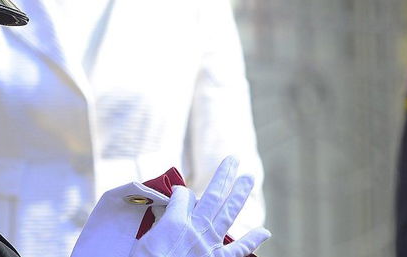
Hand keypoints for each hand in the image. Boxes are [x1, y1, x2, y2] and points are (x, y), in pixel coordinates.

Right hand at [129, 156, 270, 256]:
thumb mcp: (142, 240)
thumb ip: (157, 223)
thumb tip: (162, 213)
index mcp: (174, 222)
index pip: (182, 196)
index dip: (180, 192)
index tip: (177, 193)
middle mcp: (195, 229)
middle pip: (212, 196)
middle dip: (223, 176)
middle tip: (234, 159)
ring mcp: (209, 245)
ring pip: (227, 214)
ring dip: (239, 195)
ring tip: (249, 178)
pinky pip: (238, 251)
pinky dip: (252, 241)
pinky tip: (265, 231)